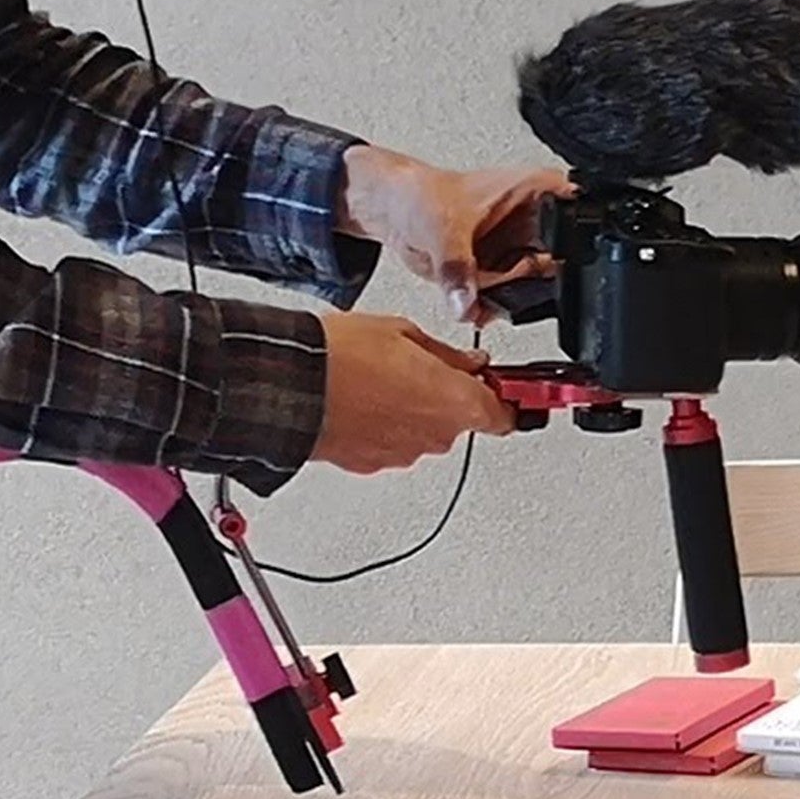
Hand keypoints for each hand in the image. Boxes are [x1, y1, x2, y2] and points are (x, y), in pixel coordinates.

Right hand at [313, 310, 534, 477]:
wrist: (286, 387)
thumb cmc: (340, 356)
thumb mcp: (405, 333)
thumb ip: (448, 355)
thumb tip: (471, 364)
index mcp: (454, 402)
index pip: (506, 416)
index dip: (511, 400)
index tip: (513, 389)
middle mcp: (434, 437)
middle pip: (462, 420)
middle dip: (451, 395)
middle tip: (427, 366)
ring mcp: (403, 454)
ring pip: (426, 431)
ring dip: (415, 409)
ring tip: (383, 377)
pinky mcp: (372, 464)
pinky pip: (394, 443)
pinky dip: (387, 425)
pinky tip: (365, 398)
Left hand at [342, 149, 572, 322]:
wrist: (392, 210)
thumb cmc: (420, 194)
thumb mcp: (443, 227)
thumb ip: (457, 269)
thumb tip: (466, 303)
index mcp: (537, 191)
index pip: (578, 218)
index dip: (565, 244)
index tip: (530, 256)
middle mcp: (535, 221)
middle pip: (557, 265)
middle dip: (522, 280)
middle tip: (490, 273)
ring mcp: (519, 248)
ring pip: (532, 289)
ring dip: (500, 296)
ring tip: (470, 278)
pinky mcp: (501, 271)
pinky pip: (508, 301)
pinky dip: (486, 306)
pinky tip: (466, 294)